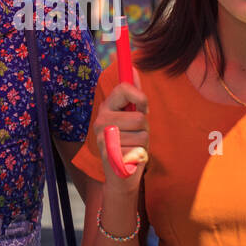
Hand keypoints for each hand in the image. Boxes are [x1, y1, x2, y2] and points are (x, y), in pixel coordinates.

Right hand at [92, 69, 146, 194]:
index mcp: (106, 108)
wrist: (120, 177)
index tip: (143, 107)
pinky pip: (140, 149)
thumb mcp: (132, 117)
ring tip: (133, 148)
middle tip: (135, 135)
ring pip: (143, 134)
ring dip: (144, 143)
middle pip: (139, 116)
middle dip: (145, 128)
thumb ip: (133, 95)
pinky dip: (141, 156)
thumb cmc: (129, 143)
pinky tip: (131, 158)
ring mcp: (104, 139)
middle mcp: (101, 121)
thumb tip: (134, 68)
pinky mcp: (111, 155)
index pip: (124, 89)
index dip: (140, 97)